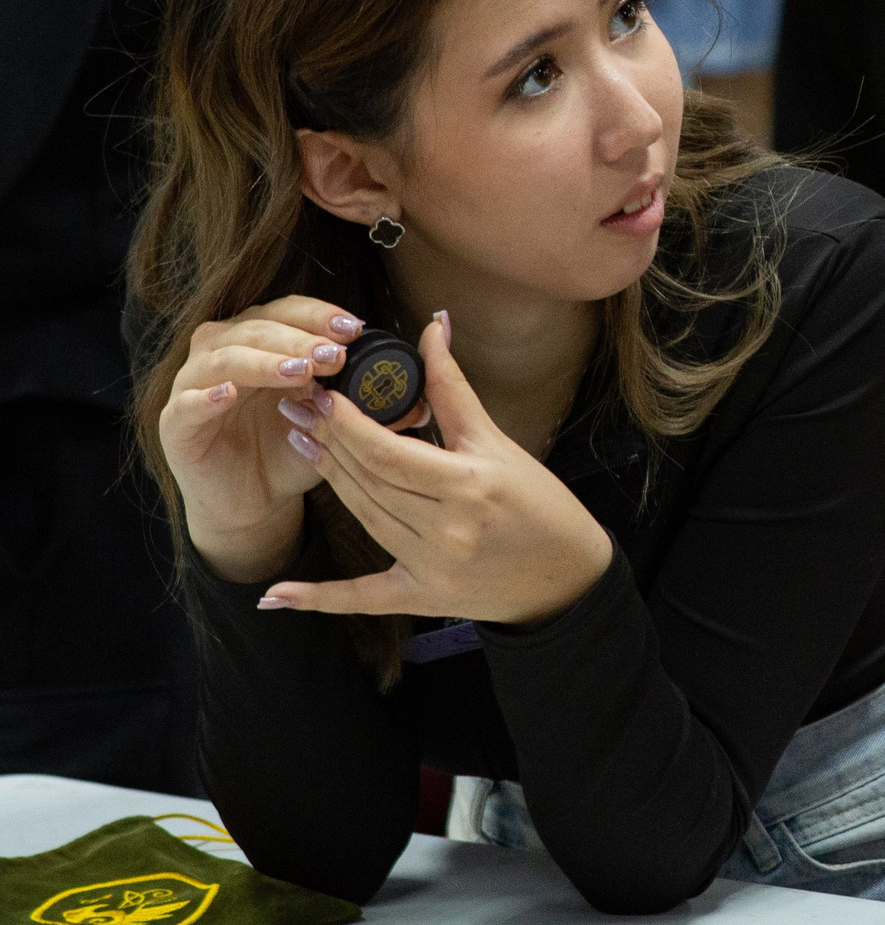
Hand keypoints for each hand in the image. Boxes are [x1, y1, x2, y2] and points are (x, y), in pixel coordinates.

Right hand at [159, 297, 422, 580]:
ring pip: (226, 355)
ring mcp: (195, 382)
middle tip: (335, 354)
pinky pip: (189, 401)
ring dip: (265, 360)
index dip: (320, 316)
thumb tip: (424, 403)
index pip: (290, 311)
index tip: (356, 328)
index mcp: (262, 339)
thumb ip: (372, 408)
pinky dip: (209, 395)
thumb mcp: (336, 425)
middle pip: (259, 327)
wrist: (250, 500)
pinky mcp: (176, 420)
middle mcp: (224, 349)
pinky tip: (232, 394)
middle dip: (300, 338)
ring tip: (301, 372)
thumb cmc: (291, 450)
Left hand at [259, 313, 613, 626]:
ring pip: (364, 516)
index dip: (347, 421)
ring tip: (300, 441)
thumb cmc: (540, 503)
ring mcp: (432, 566)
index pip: (389, 450)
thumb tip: (432, 326)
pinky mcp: (423, 597)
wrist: (567, 576)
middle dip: (330, 439)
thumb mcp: (499, 442)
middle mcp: (448, 527)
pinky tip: (275, 596)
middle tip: (296, 404)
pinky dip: (320, 598)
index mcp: (470, 484)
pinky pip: (363, 597)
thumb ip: (454, 388)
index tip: (320, 392)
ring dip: (328, 479)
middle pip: (370, 479)